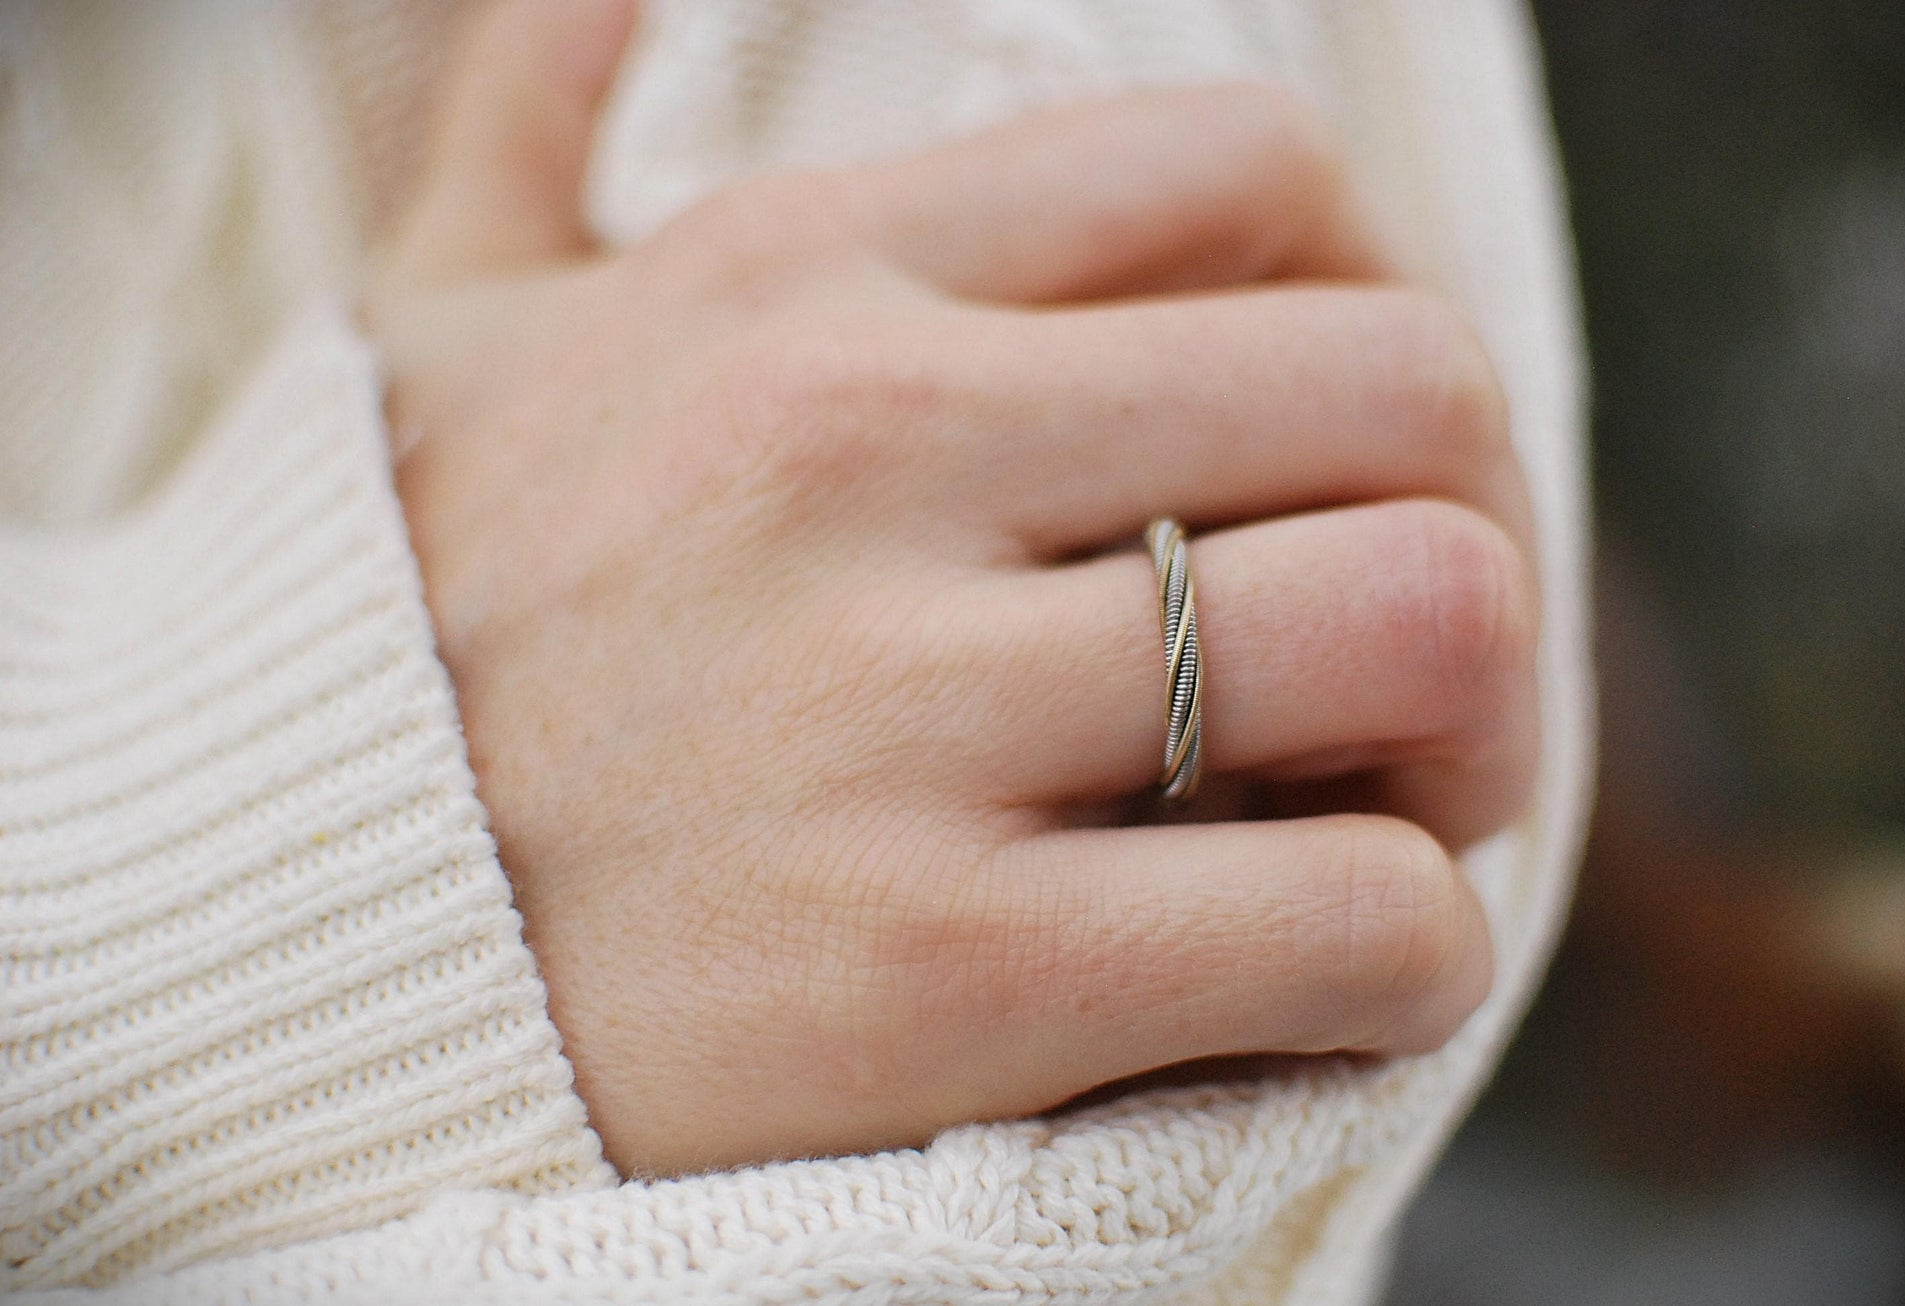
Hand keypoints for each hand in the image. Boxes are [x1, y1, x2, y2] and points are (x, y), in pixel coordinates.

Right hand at [367, 0, 1536, 1176]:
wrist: (231, 937)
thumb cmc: (384, 635)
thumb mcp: (438, 330)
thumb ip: (526, 120)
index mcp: (794, 283)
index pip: (1247, 170)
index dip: (1365, 301)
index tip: (1328, 455)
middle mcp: (857, 450)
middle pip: (1403, 394)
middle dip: (1468, 533)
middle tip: (1407, 672)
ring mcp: (893, 711)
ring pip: (1425, 628)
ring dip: (1471, 745)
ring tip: (1383, 818)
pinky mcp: (930, 972)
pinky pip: (1351, 919)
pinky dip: (1403, 955)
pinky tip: (1324, 976)